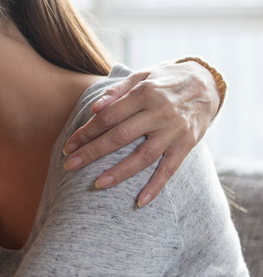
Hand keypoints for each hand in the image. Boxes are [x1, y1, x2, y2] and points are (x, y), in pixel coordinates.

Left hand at [63, 61, 219, 205]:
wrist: (206, 83)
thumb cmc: (164, 79)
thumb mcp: (141, 75)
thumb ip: (116, 91)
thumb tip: (94, 109)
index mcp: (144, 93)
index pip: (108, 117)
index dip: (86, 132)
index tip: (68, 146)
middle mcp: (159, 113)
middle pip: (120, 137)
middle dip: (92, 152)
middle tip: (70, 165)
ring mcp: (174, 131)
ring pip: (143, 156)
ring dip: (119, 172)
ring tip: (97, 184)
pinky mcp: (187, 145)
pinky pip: (170, 169)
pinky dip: (156, 187)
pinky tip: (140, 201)